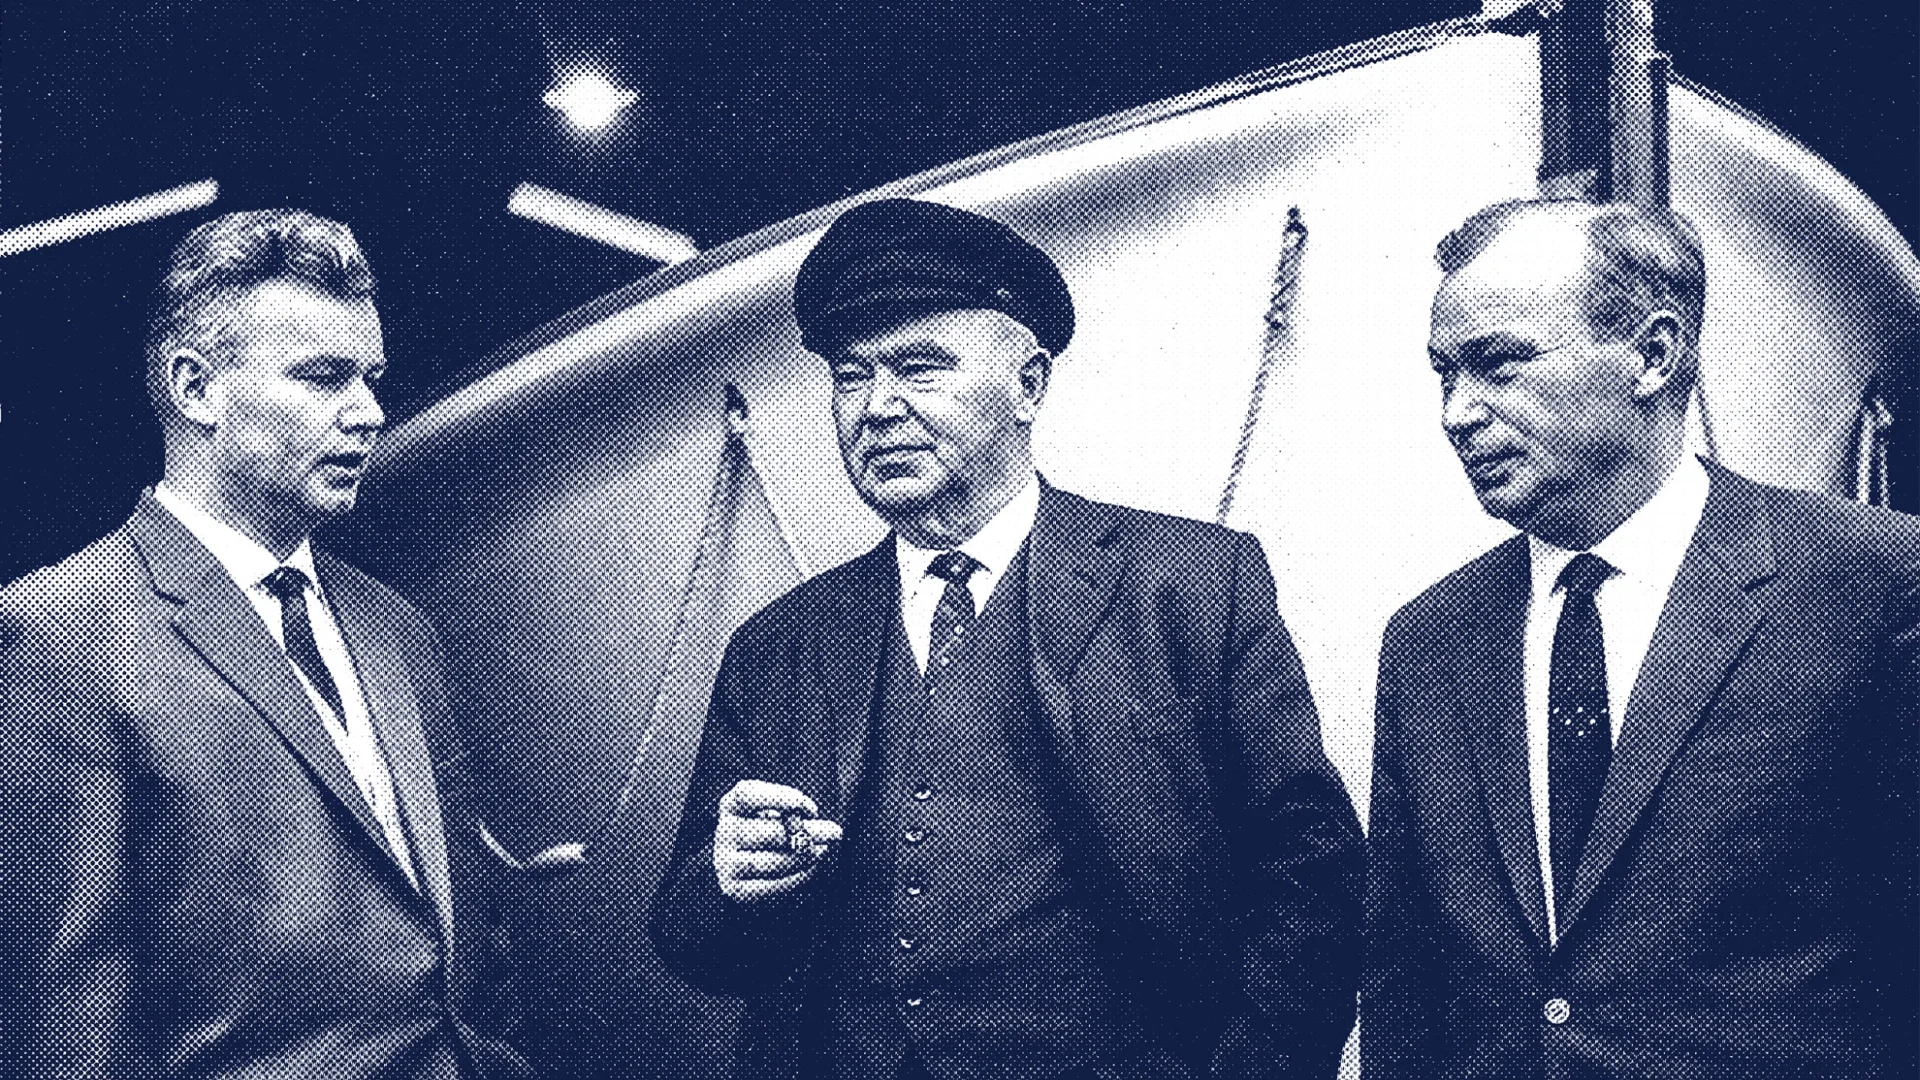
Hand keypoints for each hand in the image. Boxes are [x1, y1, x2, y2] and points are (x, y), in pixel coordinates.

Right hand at [713, 780, 842, 902]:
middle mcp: (724, 832)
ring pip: (771, 861)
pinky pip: (770, 885)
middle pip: (768, 832)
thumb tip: (811, 818)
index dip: (779, 798)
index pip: (748, 794)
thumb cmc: (770, 831)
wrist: (748, 866)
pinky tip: (811, 868)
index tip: (809, 806)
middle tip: (835, 832)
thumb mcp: (777, 813)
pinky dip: (796, 877)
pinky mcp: (733, 888)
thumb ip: (792, 811)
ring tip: (823, 850)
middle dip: (807, 832)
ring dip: (804, 857)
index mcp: (732, 805)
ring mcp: (725, 862)